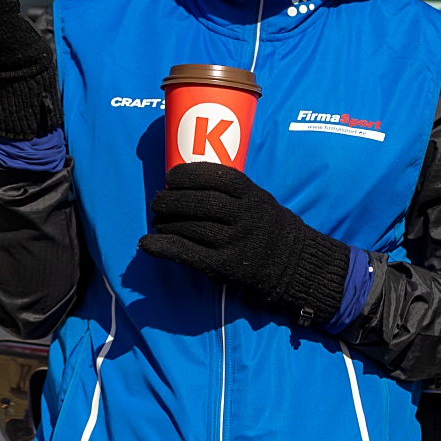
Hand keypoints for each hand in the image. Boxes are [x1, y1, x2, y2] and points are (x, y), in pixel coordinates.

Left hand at [140, 164, 349, 324]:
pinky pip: (187, 253)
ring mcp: (235, 242)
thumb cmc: (268, 227)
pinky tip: (147, 244)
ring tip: (158, 222)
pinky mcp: (225, 266)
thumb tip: (184, 183)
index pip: (217, 177)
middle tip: (157, 201)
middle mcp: (245, 217)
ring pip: (190, 227)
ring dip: (166, 223)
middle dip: (171, 200)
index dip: (188, 174)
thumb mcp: (259, 200)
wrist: (293, 265)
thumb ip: (232, 191)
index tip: (170, 177)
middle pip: (199, 202)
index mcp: (254, 196)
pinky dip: (163, 247)